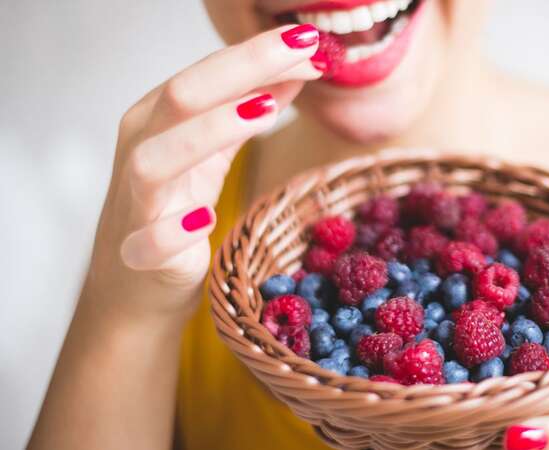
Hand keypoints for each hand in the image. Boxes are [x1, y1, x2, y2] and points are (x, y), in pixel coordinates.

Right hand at [82, 24, 321, 324]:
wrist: (134, 283)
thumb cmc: (174, 206)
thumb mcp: (215, 150)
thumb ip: (249, 108)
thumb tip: (299, 66)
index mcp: (158, 118)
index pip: (206, 72)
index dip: (258, 54)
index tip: (309, 41)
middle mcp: (141, 148)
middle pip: (182, 98)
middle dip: (244, 69)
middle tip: (304, 55)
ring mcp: (136, 202)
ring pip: (155, 159)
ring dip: (210, 132)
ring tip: (266, 111)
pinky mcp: (138, 254)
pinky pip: (148, 241)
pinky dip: (172, 231)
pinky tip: (203, 220)